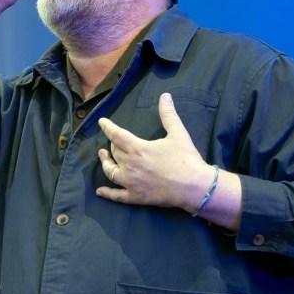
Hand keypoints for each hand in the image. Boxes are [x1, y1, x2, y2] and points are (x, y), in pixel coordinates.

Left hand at [96, 92, 213, 210]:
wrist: (195, 187)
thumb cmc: (186, 159)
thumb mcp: (178, 133)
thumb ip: (168, 114)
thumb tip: (165, 96)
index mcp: (138, 148)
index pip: (116, 135)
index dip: (107, 127)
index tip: (102, 122)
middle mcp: (130, 166)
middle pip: (115, 152)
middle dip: (113, 144)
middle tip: (115, 141)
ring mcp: (131, 183)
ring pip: (110, 172)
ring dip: (105, 163)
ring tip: (103, 156)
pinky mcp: (136, 197)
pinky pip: (117, 196)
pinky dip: (107, 193)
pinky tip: (99, 191)